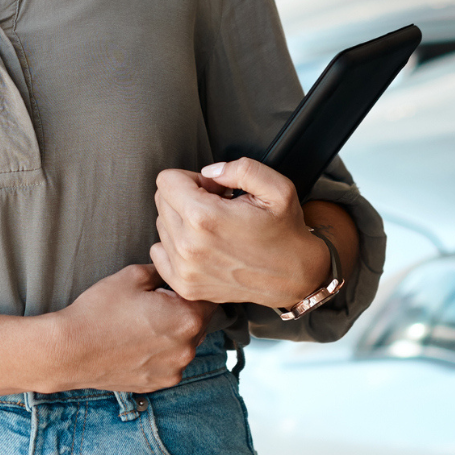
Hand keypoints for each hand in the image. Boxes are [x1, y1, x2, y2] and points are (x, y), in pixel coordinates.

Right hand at [50, 263, 217, 393]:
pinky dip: (161, 352)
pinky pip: (171, 362)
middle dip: (183, 310)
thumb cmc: (100, 310)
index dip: (190, 287)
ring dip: (173, 332)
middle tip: (155, 301)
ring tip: (142, 323)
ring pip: (185, 344)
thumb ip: (163, 270)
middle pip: (199, 322)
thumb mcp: (132, 276)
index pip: (207, 297)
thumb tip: (174, 268)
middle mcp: (187, 349)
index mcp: (186, 318)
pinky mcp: (159, 384)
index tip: (174, 283)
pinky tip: (137, 341)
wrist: (71, 350)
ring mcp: (174, 371)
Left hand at [149, 159, 329, 310]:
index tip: (214, 190)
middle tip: (217, 207)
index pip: (166, 180)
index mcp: (204, 217)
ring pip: (162, 225)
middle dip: (186, 197)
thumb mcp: (277, 187)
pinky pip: (158, 252)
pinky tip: (202, 246)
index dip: (192, 178)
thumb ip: (240, 168)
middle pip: (162, 201)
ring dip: (182, 221)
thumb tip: (209, 172)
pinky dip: (174, 245)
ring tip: (215, 228)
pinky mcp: (185, 286)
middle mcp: (188, 246)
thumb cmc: (286, 232)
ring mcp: (184, 270)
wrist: (296, 278)